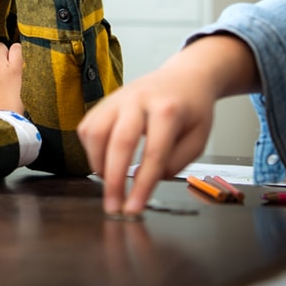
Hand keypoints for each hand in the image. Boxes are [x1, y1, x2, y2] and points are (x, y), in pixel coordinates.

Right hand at [76, 34, 258, 215]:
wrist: (183, 77)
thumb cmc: (192, 110)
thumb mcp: (198, 139)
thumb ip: (175, 163)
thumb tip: (146, 180)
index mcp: (168, 109)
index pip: (153, 153)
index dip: (142, 185)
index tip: (134, 208)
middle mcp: (139, 100)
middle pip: (120, 142)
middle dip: (113, 180)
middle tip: (112, 207)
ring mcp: (118, 97)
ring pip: (96, 133)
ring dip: (98, 164)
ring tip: (109, 183)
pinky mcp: (104, 101)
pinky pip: (87, 127)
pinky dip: (90, 150)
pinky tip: (104, 161)